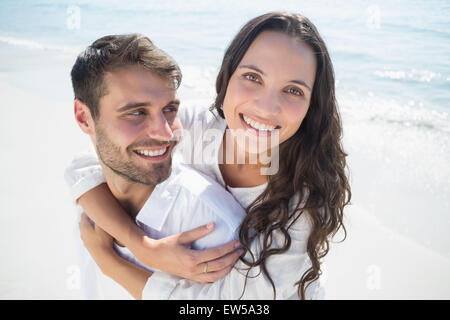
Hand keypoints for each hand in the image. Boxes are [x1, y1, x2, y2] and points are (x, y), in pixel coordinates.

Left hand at [79, 212, 116, 272]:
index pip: (83, 217)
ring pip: (84, 232)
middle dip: (85, 219)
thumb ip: (99, 219)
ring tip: (91, 225)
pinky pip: (87, 238)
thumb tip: (97, 212)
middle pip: (82, 224)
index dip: (86, 212)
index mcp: (85, 228)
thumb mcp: (102, 227)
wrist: (103, 256)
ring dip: (87, 227)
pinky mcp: (89, 247)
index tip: (88, 208)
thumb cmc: (103, 240)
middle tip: (89, 215)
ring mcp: (85, 241)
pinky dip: (89, 234)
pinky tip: (93, 236)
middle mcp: (83, 234)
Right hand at [129, 222, 243, 283]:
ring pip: (216, 276)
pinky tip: (224, 269)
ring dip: (228, 268)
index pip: (216, 253)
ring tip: (235, 259)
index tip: (237, 242)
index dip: (228, 248)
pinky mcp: (191, 278)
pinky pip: (208, 280)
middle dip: (232, 258)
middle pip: (219, 265)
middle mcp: (193, 269)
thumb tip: (213, 225)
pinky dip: (219, 276)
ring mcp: (193, 276)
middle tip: (240, 250)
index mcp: (191, 258)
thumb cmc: (167, 244)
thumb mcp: (183, 236)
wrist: (154, 256)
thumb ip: (199, 231)